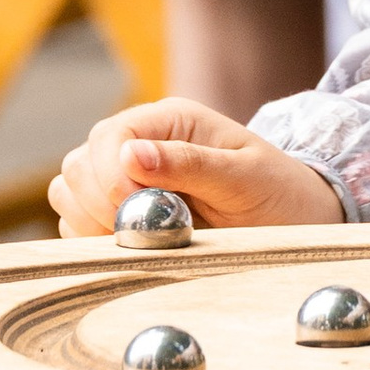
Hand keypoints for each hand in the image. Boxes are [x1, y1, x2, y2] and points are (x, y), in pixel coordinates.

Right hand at [47, 95, 342, 237]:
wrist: (299, 218)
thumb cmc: (279, 191)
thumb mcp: (245, 175)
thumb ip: (190, 163)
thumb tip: (131, 154)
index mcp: (169, 122)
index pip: (108, 135)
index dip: (111, 175)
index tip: (138, 209)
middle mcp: (140, 144)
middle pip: (79, 164)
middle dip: (99, 202)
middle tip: (142, 230)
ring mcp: (126, 177)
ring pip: (70, 191)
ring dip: (90, 221)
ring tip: (138, 238)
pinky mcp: (120, 211)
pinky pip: (78, 222)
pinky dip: (91, 238)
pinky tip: (130, 247)